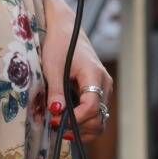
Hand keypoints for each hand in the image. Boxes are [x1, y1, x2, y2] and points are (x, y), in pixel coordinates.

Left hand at [40, 0, 111, 140]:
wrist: (66, 30)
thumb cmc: (59, 44)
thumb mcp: (53, 66)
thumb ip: (56, 90)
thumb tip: (57, 112)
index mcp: (95, 75)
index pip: (92, 106)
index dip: (75, 118)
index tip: (56, 120)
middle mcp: (104, 84)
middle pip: (99, 118)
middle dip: (78, 127)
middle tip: (56, 124)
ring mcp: (103, 89)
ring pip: (99, 121)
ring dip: (81, 129)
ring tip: (60, 126)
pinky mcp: (98, 92)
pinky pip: (95, 115)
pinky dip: (83, 123)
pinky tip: (67, 121)